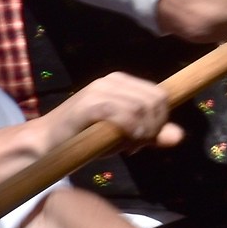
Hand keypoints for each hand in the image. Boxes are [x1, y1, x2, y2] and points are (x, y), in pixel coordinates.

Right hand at [60, 72, 180, 151]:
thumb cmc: (87, 139)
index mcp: (122, 82)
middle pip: (156, 99)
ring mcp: (100, 90)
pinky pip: (123, 114)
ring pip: (142, 107)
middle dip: (154, 127)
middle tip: (138, 145)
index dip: (161, 119)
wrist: (47, 144)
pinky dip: (130, 131)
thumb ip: (151, 135)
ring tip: (128, 147)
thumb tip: (179, 136)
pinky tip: (124, 144)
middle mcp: (113, 80)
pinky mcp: (90, 104)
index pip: (160, 94)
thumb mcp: (125, 137)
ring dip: (142, 133)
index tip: (146, 138)